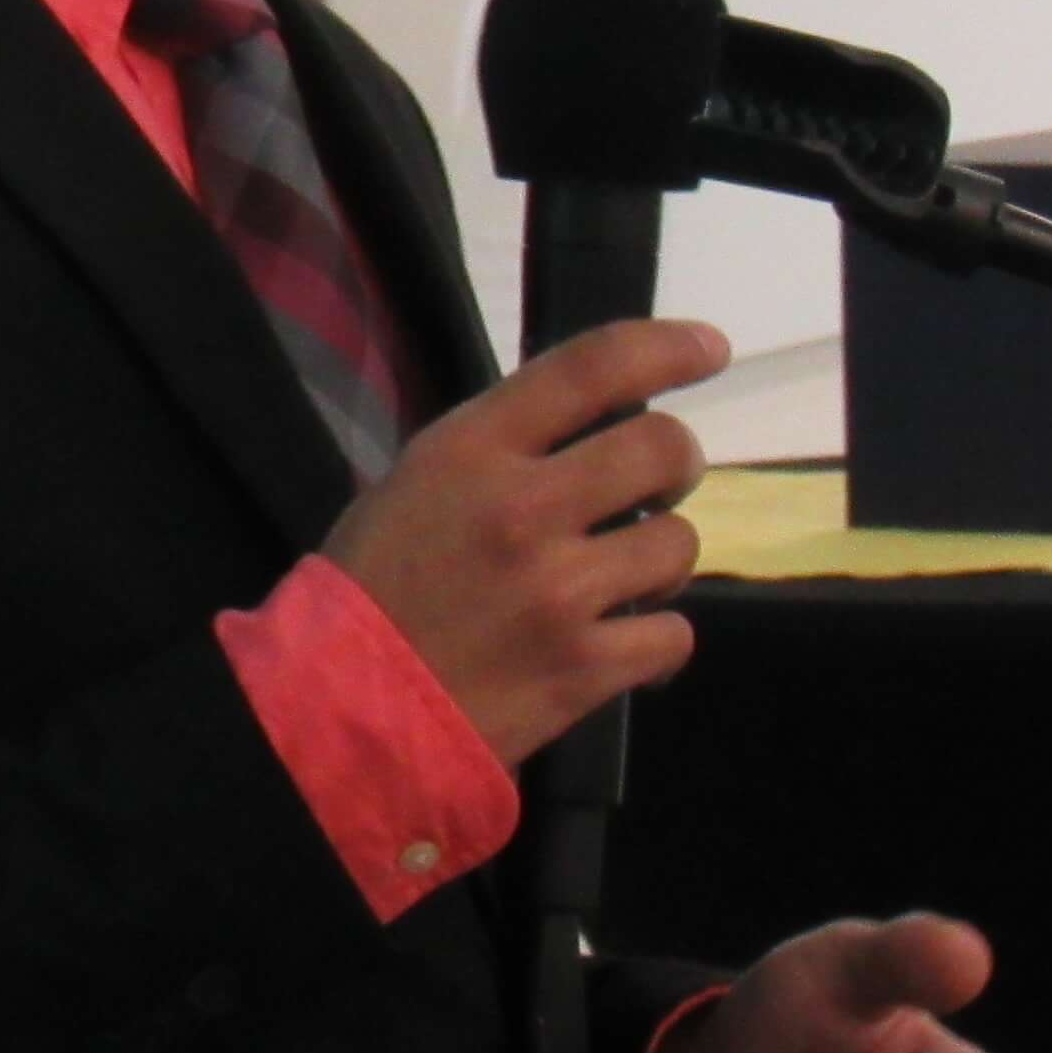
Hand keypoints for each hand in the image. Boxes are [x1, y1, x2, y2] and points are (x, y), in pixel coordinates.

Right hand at [324, 316, 730, 766]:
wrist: (342, 705)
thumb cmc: (370, 586)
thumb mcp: (416, 482)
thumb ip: (499, 450)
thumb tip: (590, 433)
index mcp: (473, 450)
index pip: (593, 368)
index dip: (667, 347)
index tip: (709, 348)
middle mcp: (525, 508)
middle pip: (663, 448)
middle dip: (675, 463)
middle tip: (657, 485)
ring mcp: (560, 591)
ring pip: (678, 544)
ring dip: (660, 557)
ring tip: (619, 576)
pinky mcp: (583, 668)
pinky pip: (672, 634)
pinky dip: (654, 638)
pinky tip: (617, 643)